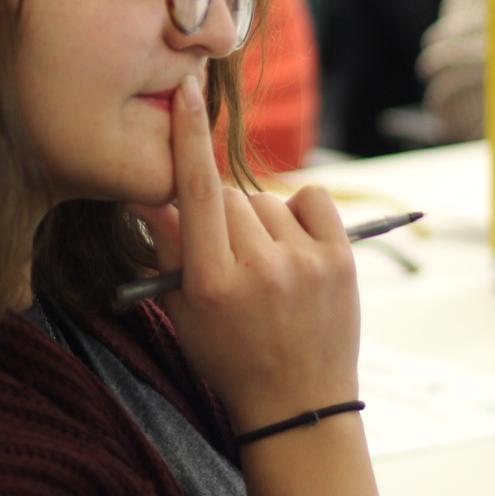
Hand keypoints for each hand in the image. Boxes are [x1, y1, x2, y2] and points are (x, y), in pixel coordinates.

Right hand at [129, 76, 376, 495]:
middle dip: (220, 213)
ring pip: (266, 200)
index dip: (188, 137)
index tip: (185, 92)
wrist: (298, 404)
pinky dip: (300, 213)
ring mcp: (304, 263)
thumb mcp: (182, 311)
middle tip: (226, 252)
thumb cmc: (230, 357)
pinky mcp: (341, 261)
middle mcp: (259, 268)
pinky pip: (312, 200)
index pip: (195, 191)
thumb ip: (167, 249)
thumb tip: (153, 193)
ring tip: (263, 264)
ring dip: (258, 220)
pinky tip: (294, 246)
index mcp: (210, 282)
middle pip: (228, 195)